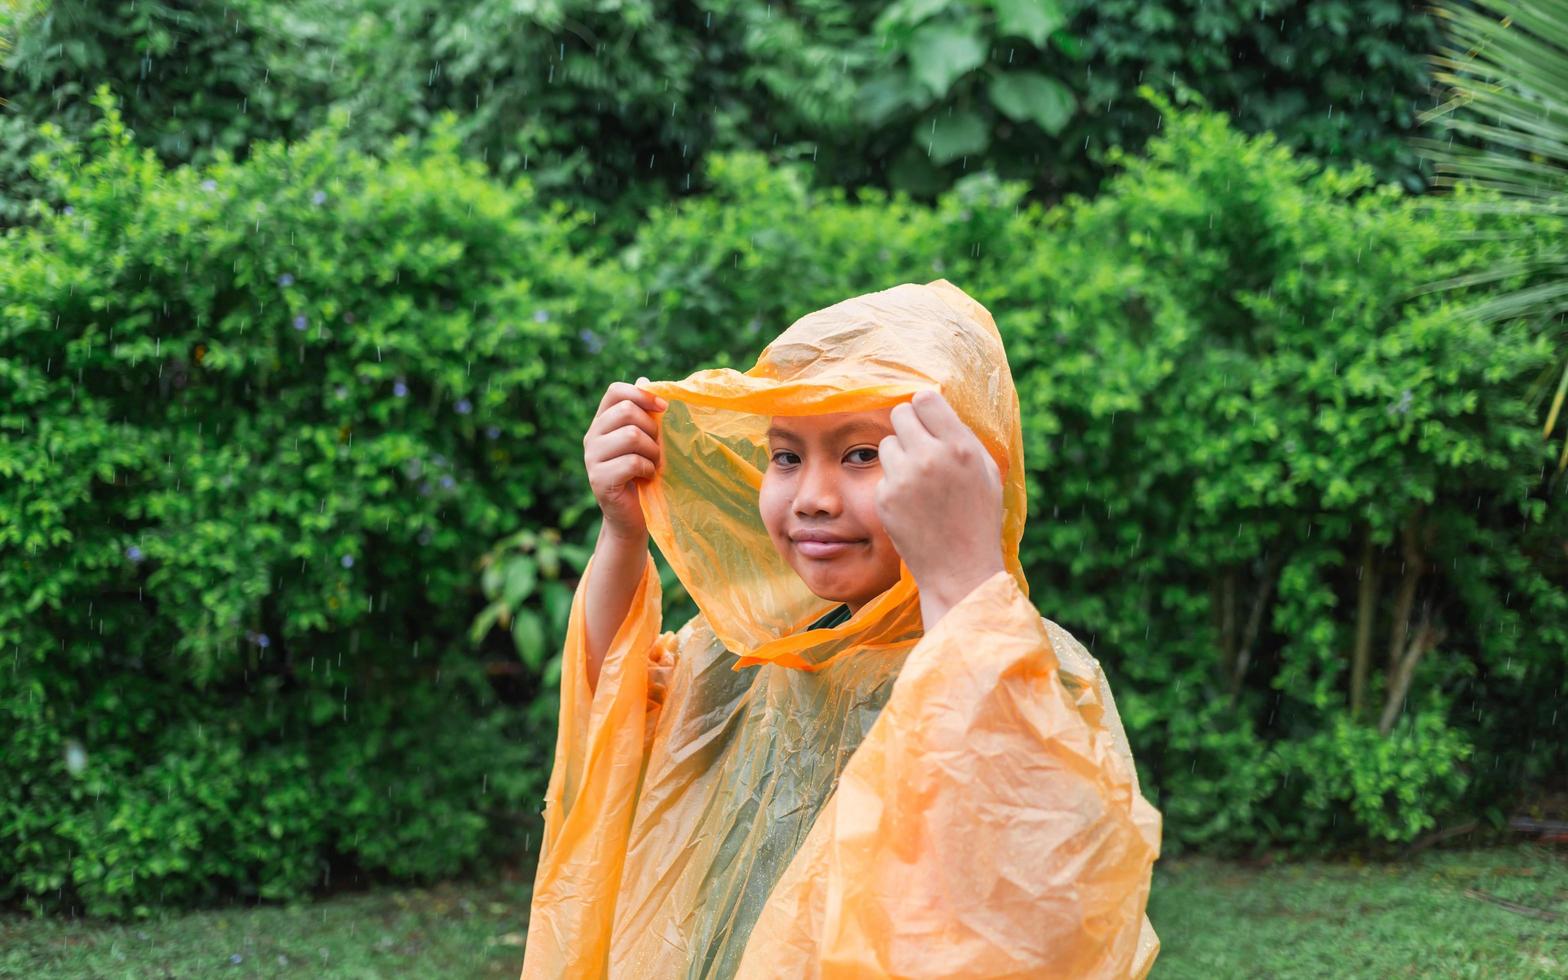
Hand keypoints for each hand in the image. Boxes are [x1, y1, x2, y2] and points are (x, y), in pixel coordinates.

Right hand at [584, 377, 667, 542]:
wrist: (632, 516)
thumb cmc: (643, 475)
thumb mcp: (647, 441)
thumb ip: (645, 414)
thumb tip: (646, 381)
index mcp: (602, 422)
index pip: (615, 391)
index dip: (641, 394)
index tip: (663, 408)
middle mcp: (592, 437)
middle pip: (626, 411)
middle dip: (652, 429)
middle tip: (658, 449)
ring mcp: (591, 458)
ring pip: (631, 435)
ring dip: (653, 451)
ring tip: (654, 464)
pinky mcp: (598, 479)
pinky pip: (631, 462)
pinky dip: (647, 469)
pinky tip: (647, 477)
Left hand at [876, 390, 1005, 626]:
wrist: (960, 570)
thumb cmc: (979, 519)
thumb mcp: (986, 472)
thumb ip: (962, 438)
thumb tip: (936, 410)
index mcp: (959, 447)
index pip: (926, 399)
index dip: (926, 410)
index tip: (928, 422)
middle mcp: (929, 457)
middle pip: (901, 414)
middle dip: (909, 428)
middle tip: (920, 448)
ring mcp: (903, 478)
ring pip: (887, 443)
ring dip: (899, 456)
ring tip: (918, 481)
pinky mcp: (884, 498)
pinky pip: (883, 474)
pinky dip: (893, 485)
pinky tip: (911, 505)